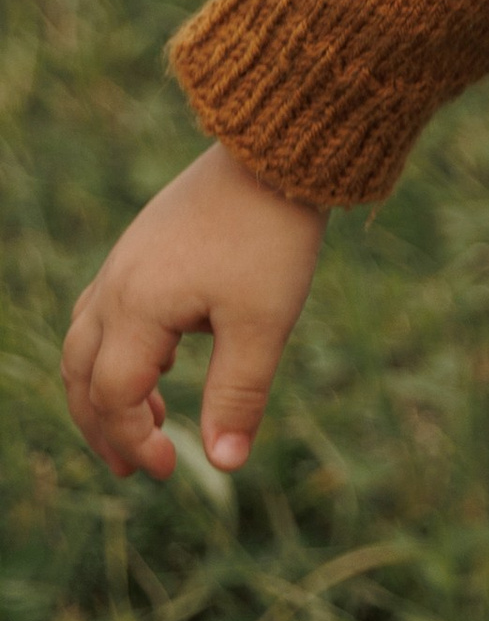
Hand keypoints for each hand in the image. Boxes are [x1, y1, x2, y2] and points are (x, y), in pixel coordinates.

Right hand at [61, 142, 324, 482]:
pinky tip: (163, 360)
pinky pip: (108, 310)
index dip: (133, 440)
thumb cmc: (270, 234)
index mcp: (137, 308)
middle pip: (82, 374)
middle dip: (103, 426)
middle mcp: (118, 285)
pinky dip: (119, 350)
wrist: (274, 150)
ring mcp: (126, 262)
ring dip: (106, 389)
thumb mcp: (262, 322)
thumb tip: (226, 464)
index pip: (112, 397)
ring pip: (88, 342)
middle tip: (136, 467)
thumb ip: (239, 394)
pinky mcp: (145, 246)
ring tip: (149, 422)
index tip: (170, 471)